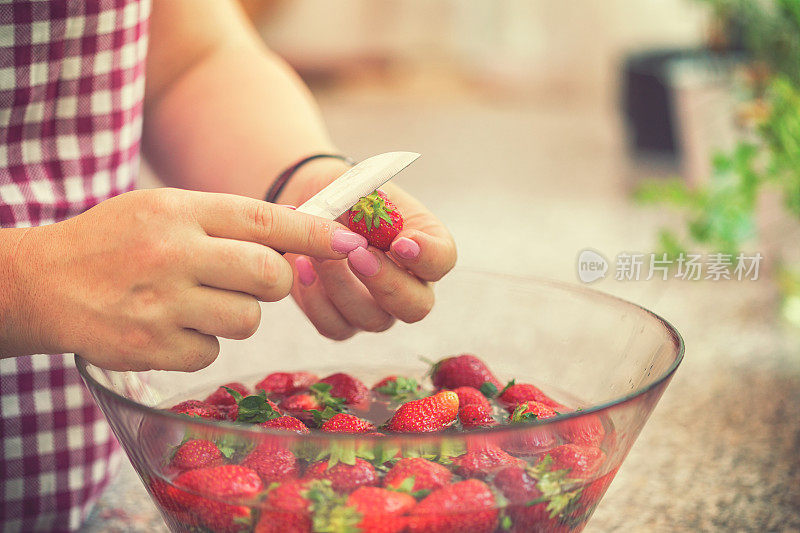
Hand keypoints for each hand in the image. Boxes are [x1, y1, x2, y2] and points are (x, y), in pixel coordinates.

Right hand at [6, 188, 364, 370]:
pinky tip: (168, 327)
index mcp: (179, 211)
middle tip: (249, 280)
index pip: (265, 220)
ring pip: (247, 320)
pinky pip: (212, 352)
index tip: (350, 242)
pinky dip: (201, 343)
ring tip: (195, 302)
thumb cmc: (113, 241)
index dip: (314, 235)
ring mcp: (160, 305)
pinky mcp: (149, 349)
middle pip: (269, 276)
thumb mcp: (163, 210)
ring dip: (235, 315)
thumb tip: (299, 236)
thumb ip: (225, 221)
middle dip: (273, 282)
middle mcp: (172, 254)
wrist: (39, 283)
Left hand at [277, 158, 457, 339]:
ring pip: (372, 319)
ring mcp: (378, 308)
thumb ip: (374, 206)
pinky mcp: (342, 319)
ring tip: (316, 252)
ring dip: (341, 285)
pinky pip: (335, 326)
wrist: (310, 205)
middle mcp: (409, 285)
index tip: (401, 242)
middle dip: (386, 283)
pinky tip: (302, 267)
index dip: (426, 257)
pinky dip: (315, 300)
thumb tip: (379, 227)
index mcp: (425, 247)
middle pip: (416, 306)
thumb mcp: (362, 189)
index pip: (442, 261)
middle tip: (356, 254)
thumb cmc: (345, 195)